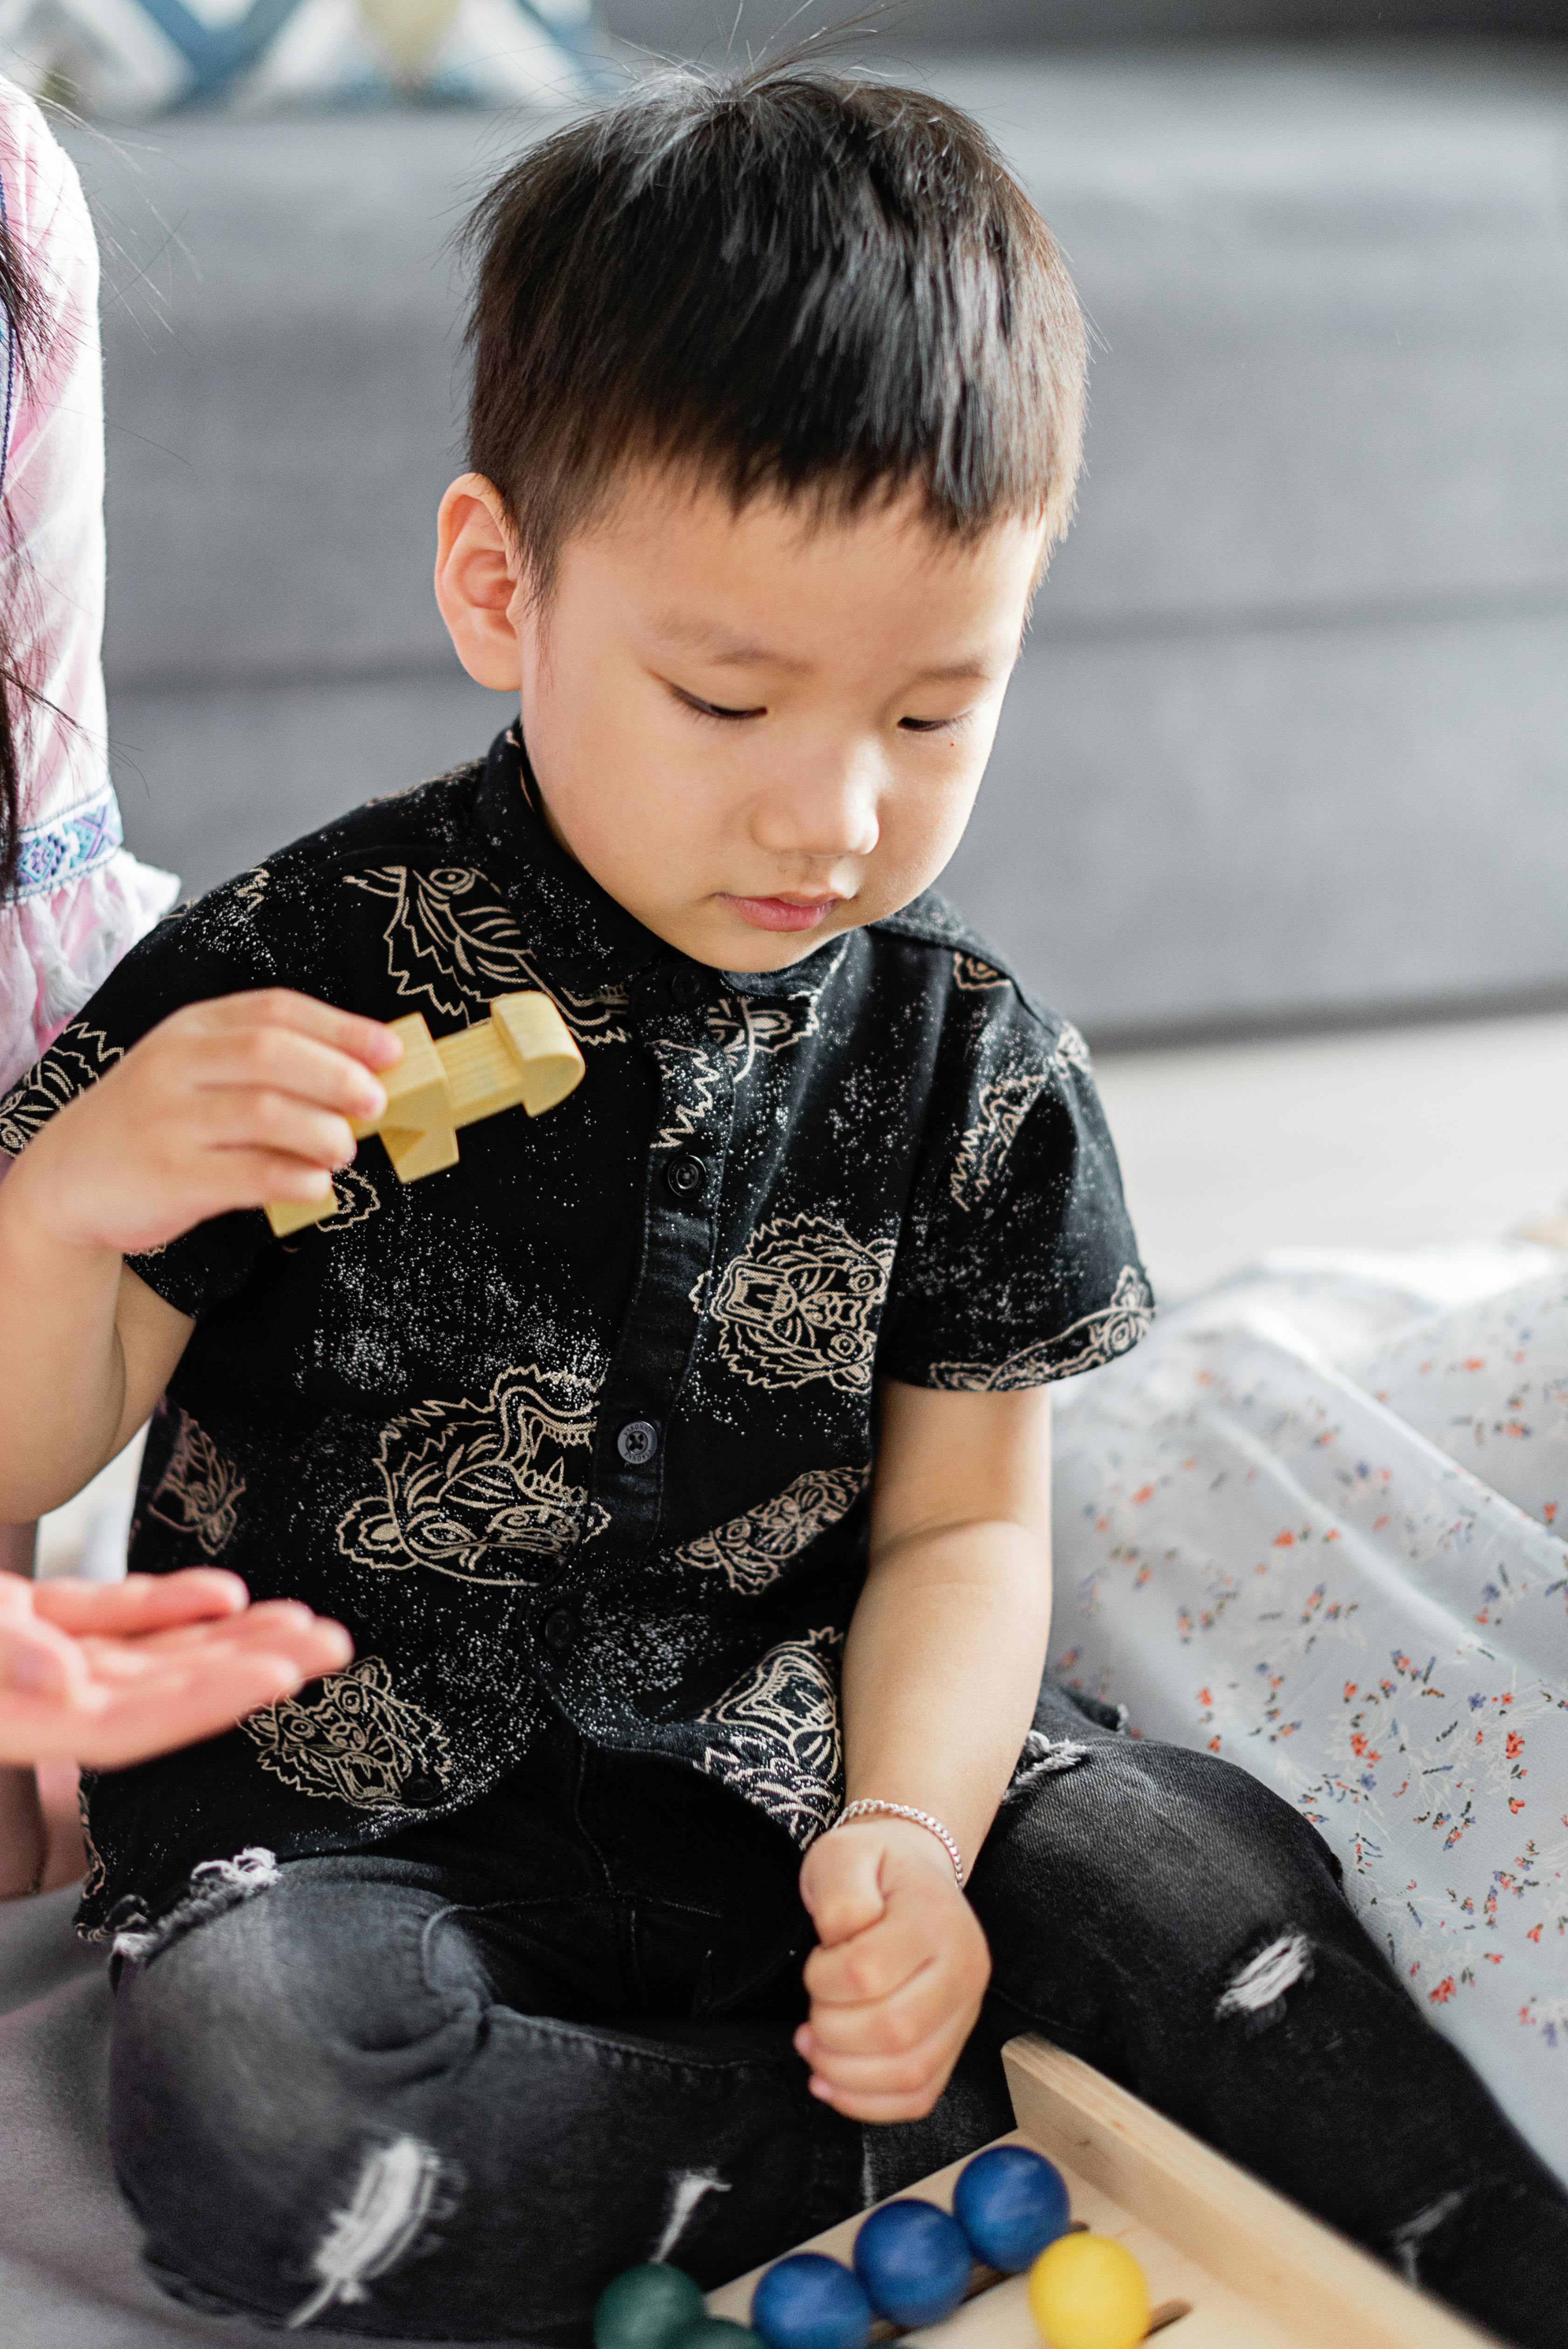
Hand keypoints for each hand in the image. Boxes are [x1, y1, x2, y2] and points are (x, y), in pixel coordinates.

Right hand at [0, 1569, 352, 1766]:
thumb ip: (0, 1658)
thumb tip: (60, 1682)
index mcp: (24, 1722)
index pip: (133, 1727)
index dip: (208, 1704)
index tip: (280, 1679)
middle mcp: (49, 1700)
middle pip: (167, 1691)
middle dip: (254, 1668)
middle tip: (334, 1646)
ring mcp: (51, 1661)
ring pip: (159, 1653)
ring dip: (232, 1637)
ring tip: (304, 1622)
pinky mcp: (42, 1622)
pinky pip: (120, 1618)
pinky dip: (171, 1604)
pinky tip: (227, 1594)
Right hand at [3, 991, 402, 1256]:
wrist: (68, 1178)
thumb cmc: (156, 1122)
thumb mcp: (194, 1071)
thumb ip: (262, 1067)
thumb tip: (362, 1076)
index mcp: (193, 1029)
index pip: (276, 1010)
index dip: (342, 1028)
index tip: (391, 1051)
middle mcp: (177, 1064)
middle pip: (272, 1052)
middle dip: (338, 1075)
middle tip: (377, 1103)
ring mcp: (169, 1119)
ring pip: (263, 1111)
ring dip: (322, 1130)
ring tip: (345, 1150)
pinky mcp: (169, 1175)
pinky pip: (246, 1173)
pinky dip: (295, 1178)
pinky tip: (317, 1185)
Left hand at [795, 1816, 990, 2121]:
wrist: (913, 1872)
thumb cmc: (874, 1867)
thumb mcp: (844, 1854)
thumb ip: (839, 1890)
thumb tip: (841, 1938)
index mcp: (937, 1920)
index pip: (868, 1972)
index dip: (823, 1979)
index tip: (817, 1961)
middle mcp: (964, 1970)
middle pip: (894, 2030)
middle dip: (832, 2031)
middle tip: (811, 2011)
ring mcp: (965, 2013)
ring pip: (911, 2073)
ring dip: (846, 2074)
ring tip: (814, 2047)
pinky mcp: (954, 2045)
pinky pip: (919, 2097)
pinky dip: (871, 2104)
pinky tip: (833, 2082)